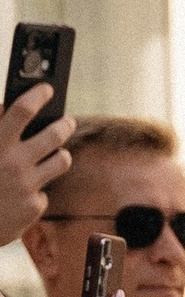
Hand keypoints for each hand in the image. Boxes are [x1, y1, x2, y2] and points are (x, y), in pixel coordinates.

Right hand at [0, 84, 72, 247]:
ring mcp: (27, 187)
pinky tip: (21, 194)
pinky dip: (35, 190)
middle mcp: (14, 164)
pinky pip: (44, 191)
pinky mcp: (34, 207)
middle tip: (67, 121)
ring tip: (56, 154)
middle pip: (55, 135)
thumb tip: (4, 108)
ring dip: (60, 155)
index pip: (21, 111)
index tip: (46, 89)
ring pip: (61, 161)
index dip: (37, 96)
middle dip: (65, 124)